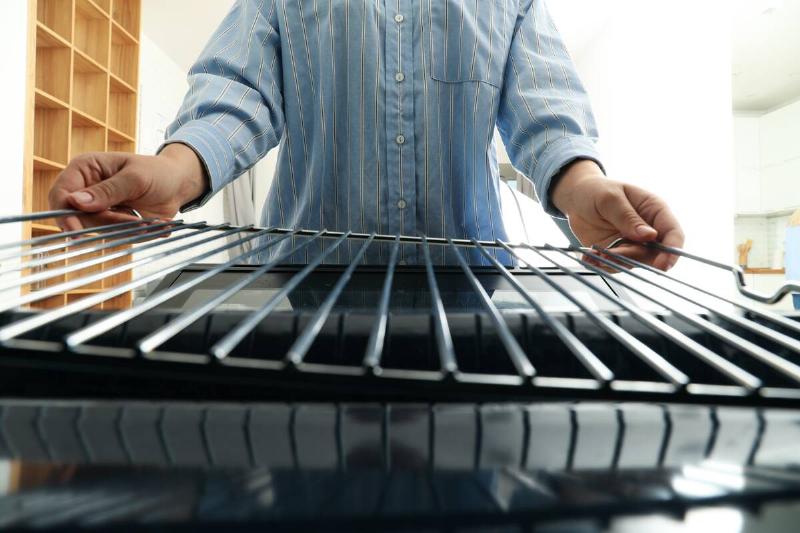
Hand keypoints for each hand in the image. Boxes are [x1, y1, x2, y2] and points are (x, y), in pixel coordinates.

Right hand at [48, 144, 208, 230]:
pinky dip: (131, 233)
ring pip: (96, 229)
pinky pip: (112, 235)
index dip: (64, 214)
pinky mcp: (110, 222)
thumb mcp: (136, 178)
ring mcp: (97, 207)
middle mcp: (86, 188)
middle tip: (133, 221)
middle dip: (105, 223)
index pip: (62, 193)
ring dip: (122, 229)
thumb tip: (76, 202)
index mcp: (85, 168)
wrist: (178, 185)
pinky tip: (149, 223)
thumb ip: (108, 190)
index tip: (75, 231)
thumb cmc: (157, 172)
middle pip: (77, 217)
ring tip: (146, 220)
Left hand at [551, 160, 684, 270]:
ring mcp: (633, 243)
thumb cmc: (597, 190)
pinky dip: (603, 264)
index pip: (673, 233)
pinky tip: (590, 256)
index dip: (672, 251)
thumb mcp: (610, 198)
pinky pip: (616, 265)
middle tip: (612, 254)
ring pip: (634, 262)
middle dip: (635, 258)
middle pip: (655, 254)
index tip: (663, 265)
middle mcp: (648, 230)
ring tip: (595, 253)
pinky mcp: (618, 253)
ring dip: (615, 262)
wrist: (577, 198)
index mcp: (654, 210)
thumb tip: (649, 236)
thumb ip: (628, 217)